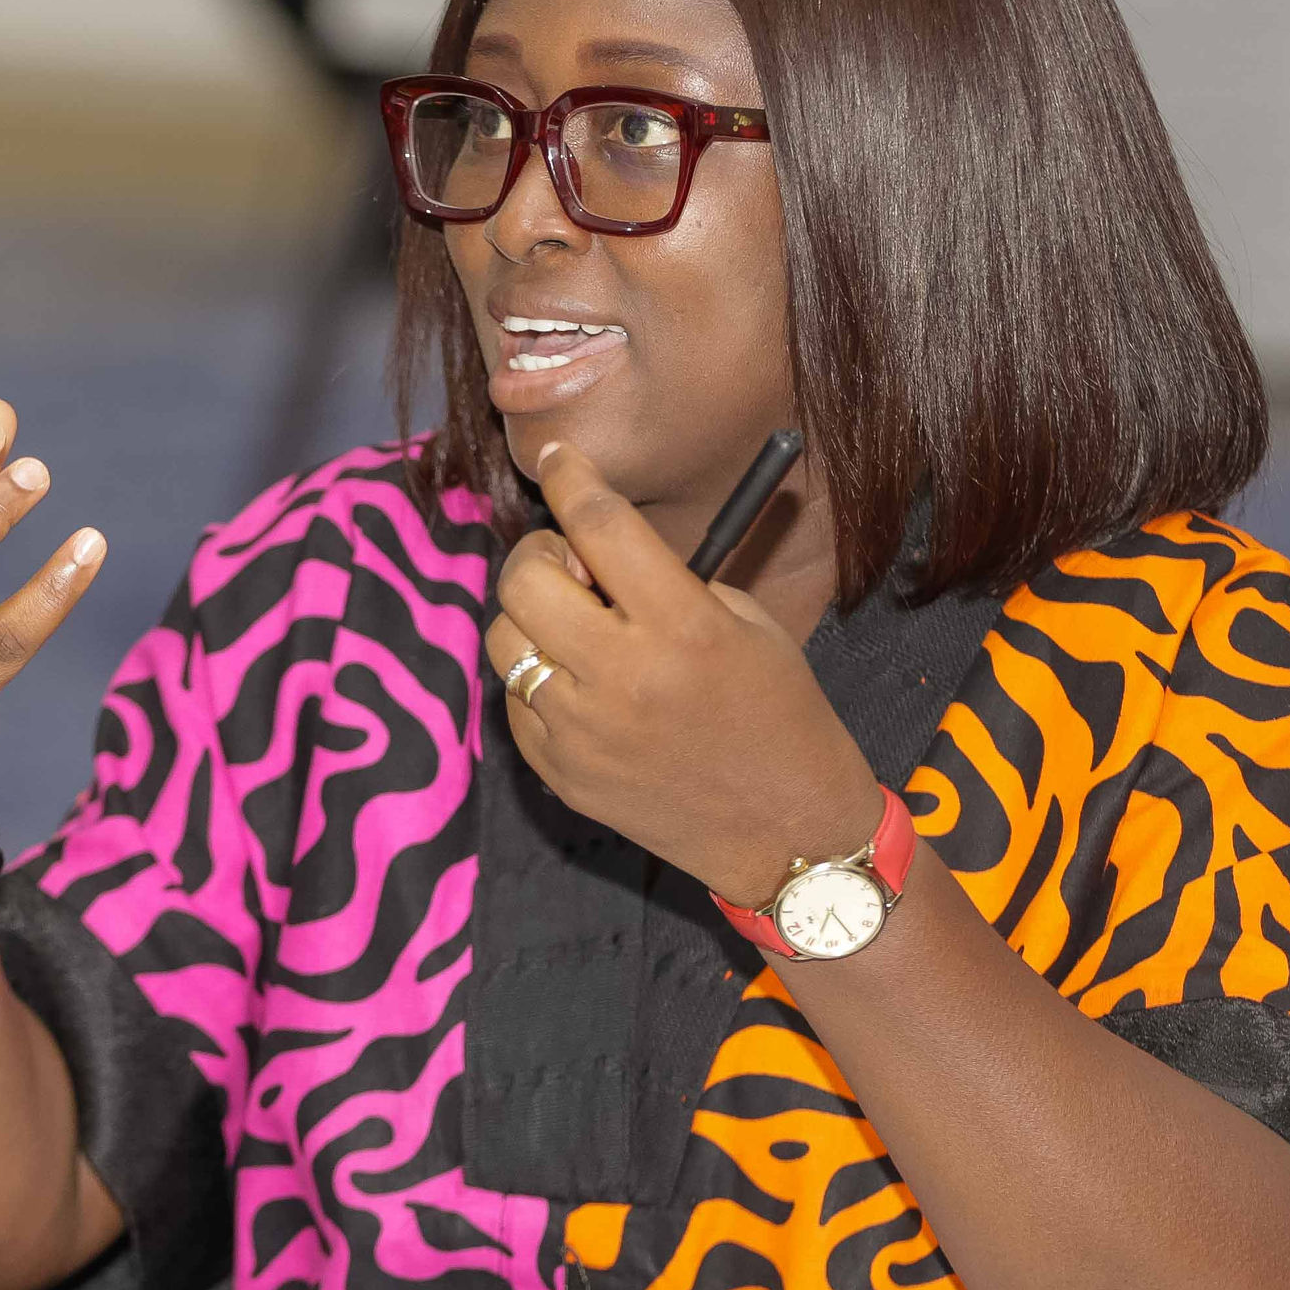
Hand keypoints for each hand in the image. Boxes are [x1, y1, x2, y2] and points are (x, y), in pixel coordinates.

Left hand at [482, 442, 878, 910]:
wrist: (785, 830)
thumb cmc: (778, 712)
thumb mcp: (745, 623)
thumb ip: (665, 580)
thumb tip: (591, 546)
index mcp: (682, 627)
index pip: (600, 525)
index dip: (569, 476)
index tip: (557, 459)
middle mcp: (623, 676)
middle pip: (527, 579)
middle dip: (539, 552)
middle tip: (569, 562)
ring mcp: (583, 732)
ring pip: (504, 640)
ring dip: (530, 619)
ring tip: (574, 629)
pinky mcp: (561, 774)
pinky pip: (515, 703)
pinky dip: (537, 682)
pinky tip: (580, 687)